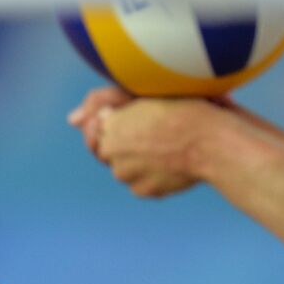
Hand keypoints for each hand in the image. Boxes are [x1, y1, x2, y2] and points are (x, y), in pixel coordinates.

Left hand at [68, 86, 228, 197]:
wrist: (212, 142)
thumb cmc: (185, 108)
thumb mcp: (144, 93)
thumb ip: (103, 102)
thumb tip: (70, 120)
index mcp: (109, 123)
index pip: (95, 127)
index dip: (116, 123)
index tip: (139, 120)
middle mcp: (111, 151)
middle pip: (108, 150)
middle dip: (125, 143)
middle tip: (154, 133)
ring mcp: (126, 174)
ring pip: (124, 168)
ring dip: (138, 159)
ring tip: (166, 146)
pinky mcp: (144, 190)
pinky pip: (141, 182)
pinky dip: (152, 173)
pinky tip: (171, 161)